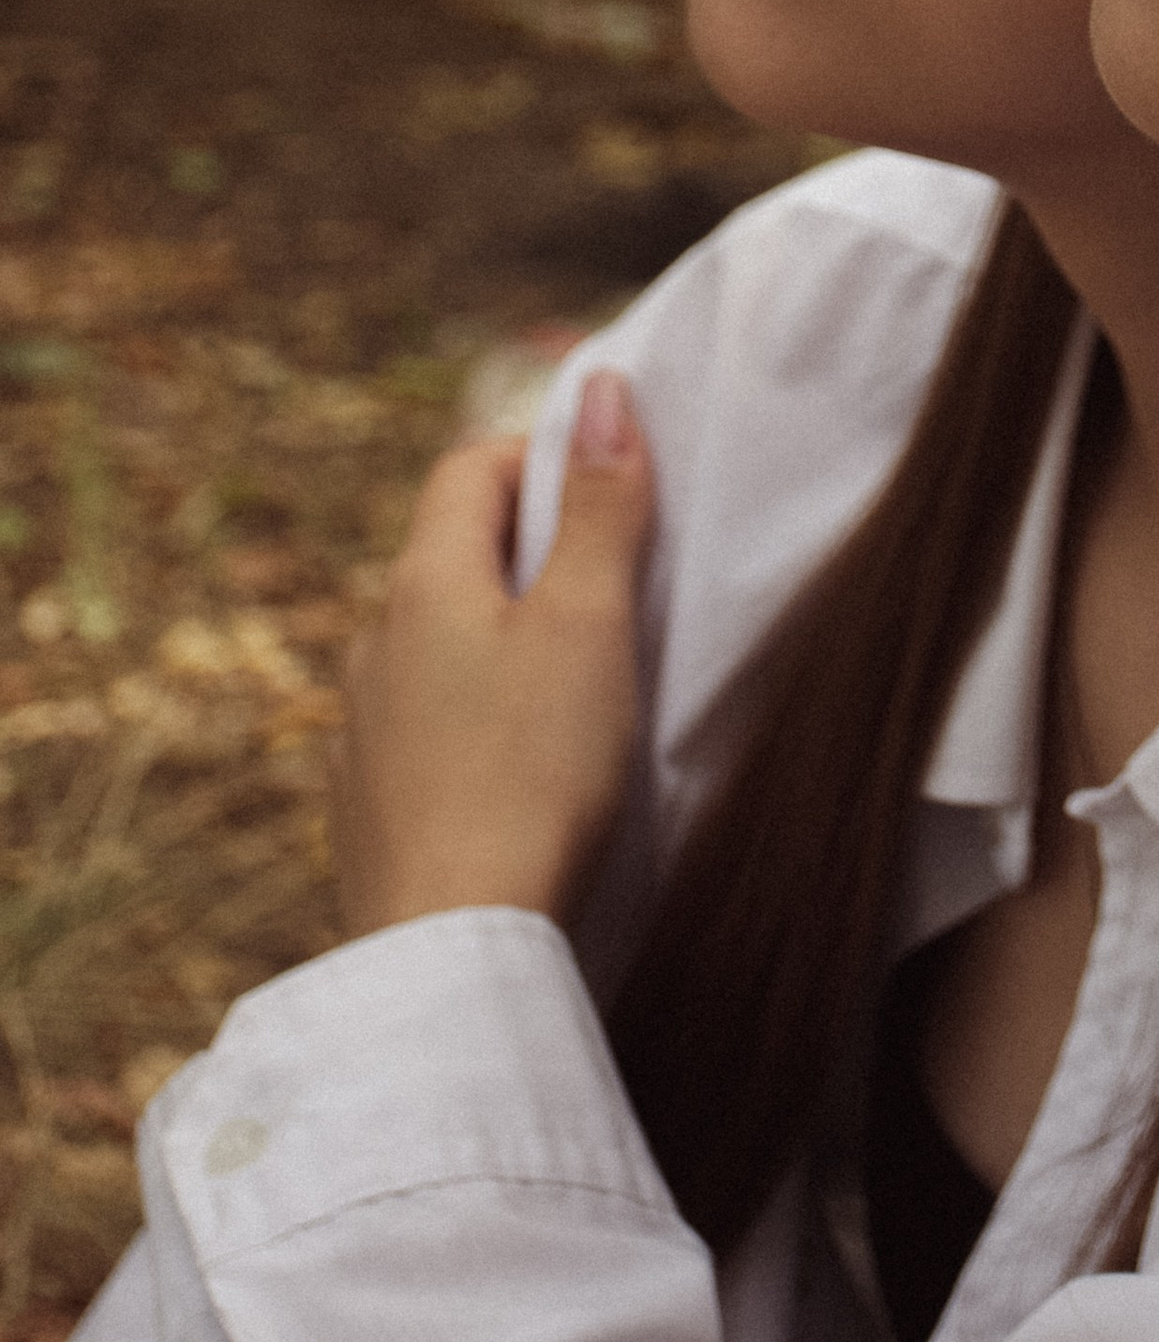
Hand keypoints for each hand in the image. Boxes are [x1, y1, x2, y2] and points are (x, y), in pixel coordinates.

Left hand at [331, 370, 655, 939]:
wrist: (454, 950)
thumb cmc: (536, 776)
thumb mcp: (590, 624)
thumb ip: (600, 508)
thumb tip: (601, 392)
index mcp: (424, 584)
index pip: (470, 468)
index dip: (543, 461)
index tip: (613, 500)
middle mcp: (373, 645)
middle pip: (451, 556)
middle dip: (529, 555)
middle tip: (615, 596)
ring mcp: (361, 732)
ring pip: (436, 648)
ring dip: (500, 644)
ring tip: (577, 695)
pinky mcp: (369, 809)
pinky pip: (424, 730)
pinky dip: (474, 725)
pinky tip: (522, 778)